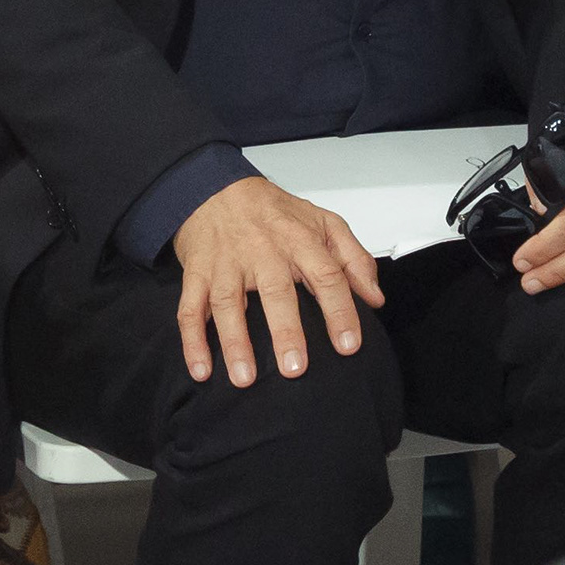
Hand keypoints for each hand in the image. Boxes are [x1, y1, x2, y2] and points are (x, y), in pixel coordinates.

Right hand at [170, 175, 383, 386]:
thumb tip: (375, 298)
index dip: (339, 311)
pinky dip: (192, 340)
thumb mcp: (322, 222)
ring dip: (234, 342)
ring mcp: (226, 263)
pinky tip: (201, 369)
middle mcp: (263, 251)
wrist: (215, 187)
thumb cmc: (272, 211)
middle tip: (295, 368)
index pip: (326, 275)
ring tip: (245, 377)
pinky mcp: (197, 273)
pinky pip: (190, 308)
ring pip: (228, 302)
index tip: (349, 345)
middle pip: (276, 291)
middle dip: (285, 331)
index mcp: (299, 240)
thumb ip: (353, 259)